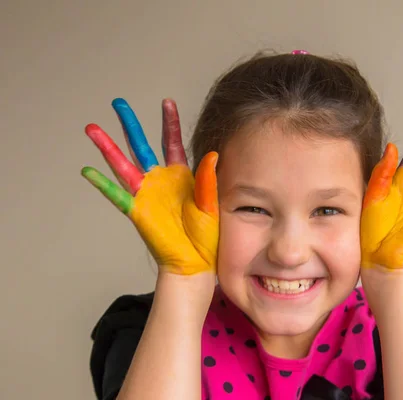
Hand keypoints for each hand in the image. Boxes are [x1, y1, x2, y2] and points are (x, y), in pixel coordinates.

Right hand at [81, 98, 218, 274]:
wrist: (196, 261)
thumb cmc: (206, 234)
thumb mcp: (212, 203)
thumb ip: (208, 179)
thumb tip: (213, 154)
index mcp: (180, 175)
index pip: (171, 142)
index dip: (169, 122)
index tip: (166, 101)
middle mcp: (160, 180)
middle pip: (141, 146)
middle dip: (130, 125)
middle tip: (118, 103)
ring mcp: (146, 194)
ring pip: (123, 165)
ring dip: (108, 147)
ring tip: (92, 129)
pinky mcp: (137, 211)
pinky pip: (117, 195)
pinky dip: (103, 184)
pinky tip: (88, 171)